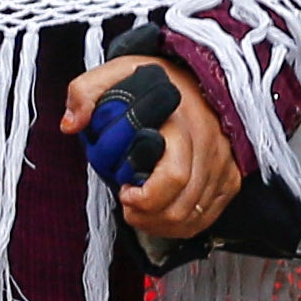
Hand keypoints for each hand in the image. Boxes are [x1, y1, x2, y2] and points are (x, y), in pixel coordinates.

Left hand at [60, 53, 240, 242]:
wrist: (196, 73)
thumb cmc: (151, 80)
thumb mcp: (113, 74)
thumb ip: (85, 93)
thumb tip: (71, 125)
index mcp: (180, 122)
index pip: (173, 177)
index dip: (145, 198)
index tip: (123, 191)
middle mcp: (208, 144)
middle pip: (182, 205)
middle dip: (147, 217)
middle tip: (127, 205)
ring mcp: (222, 162)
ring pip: (194, 216)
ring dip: (160, 224)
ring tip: (139, 210)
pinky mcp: (230, 176)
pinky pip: (208, 216)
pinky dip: (181, 226)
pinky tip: (160, 214)